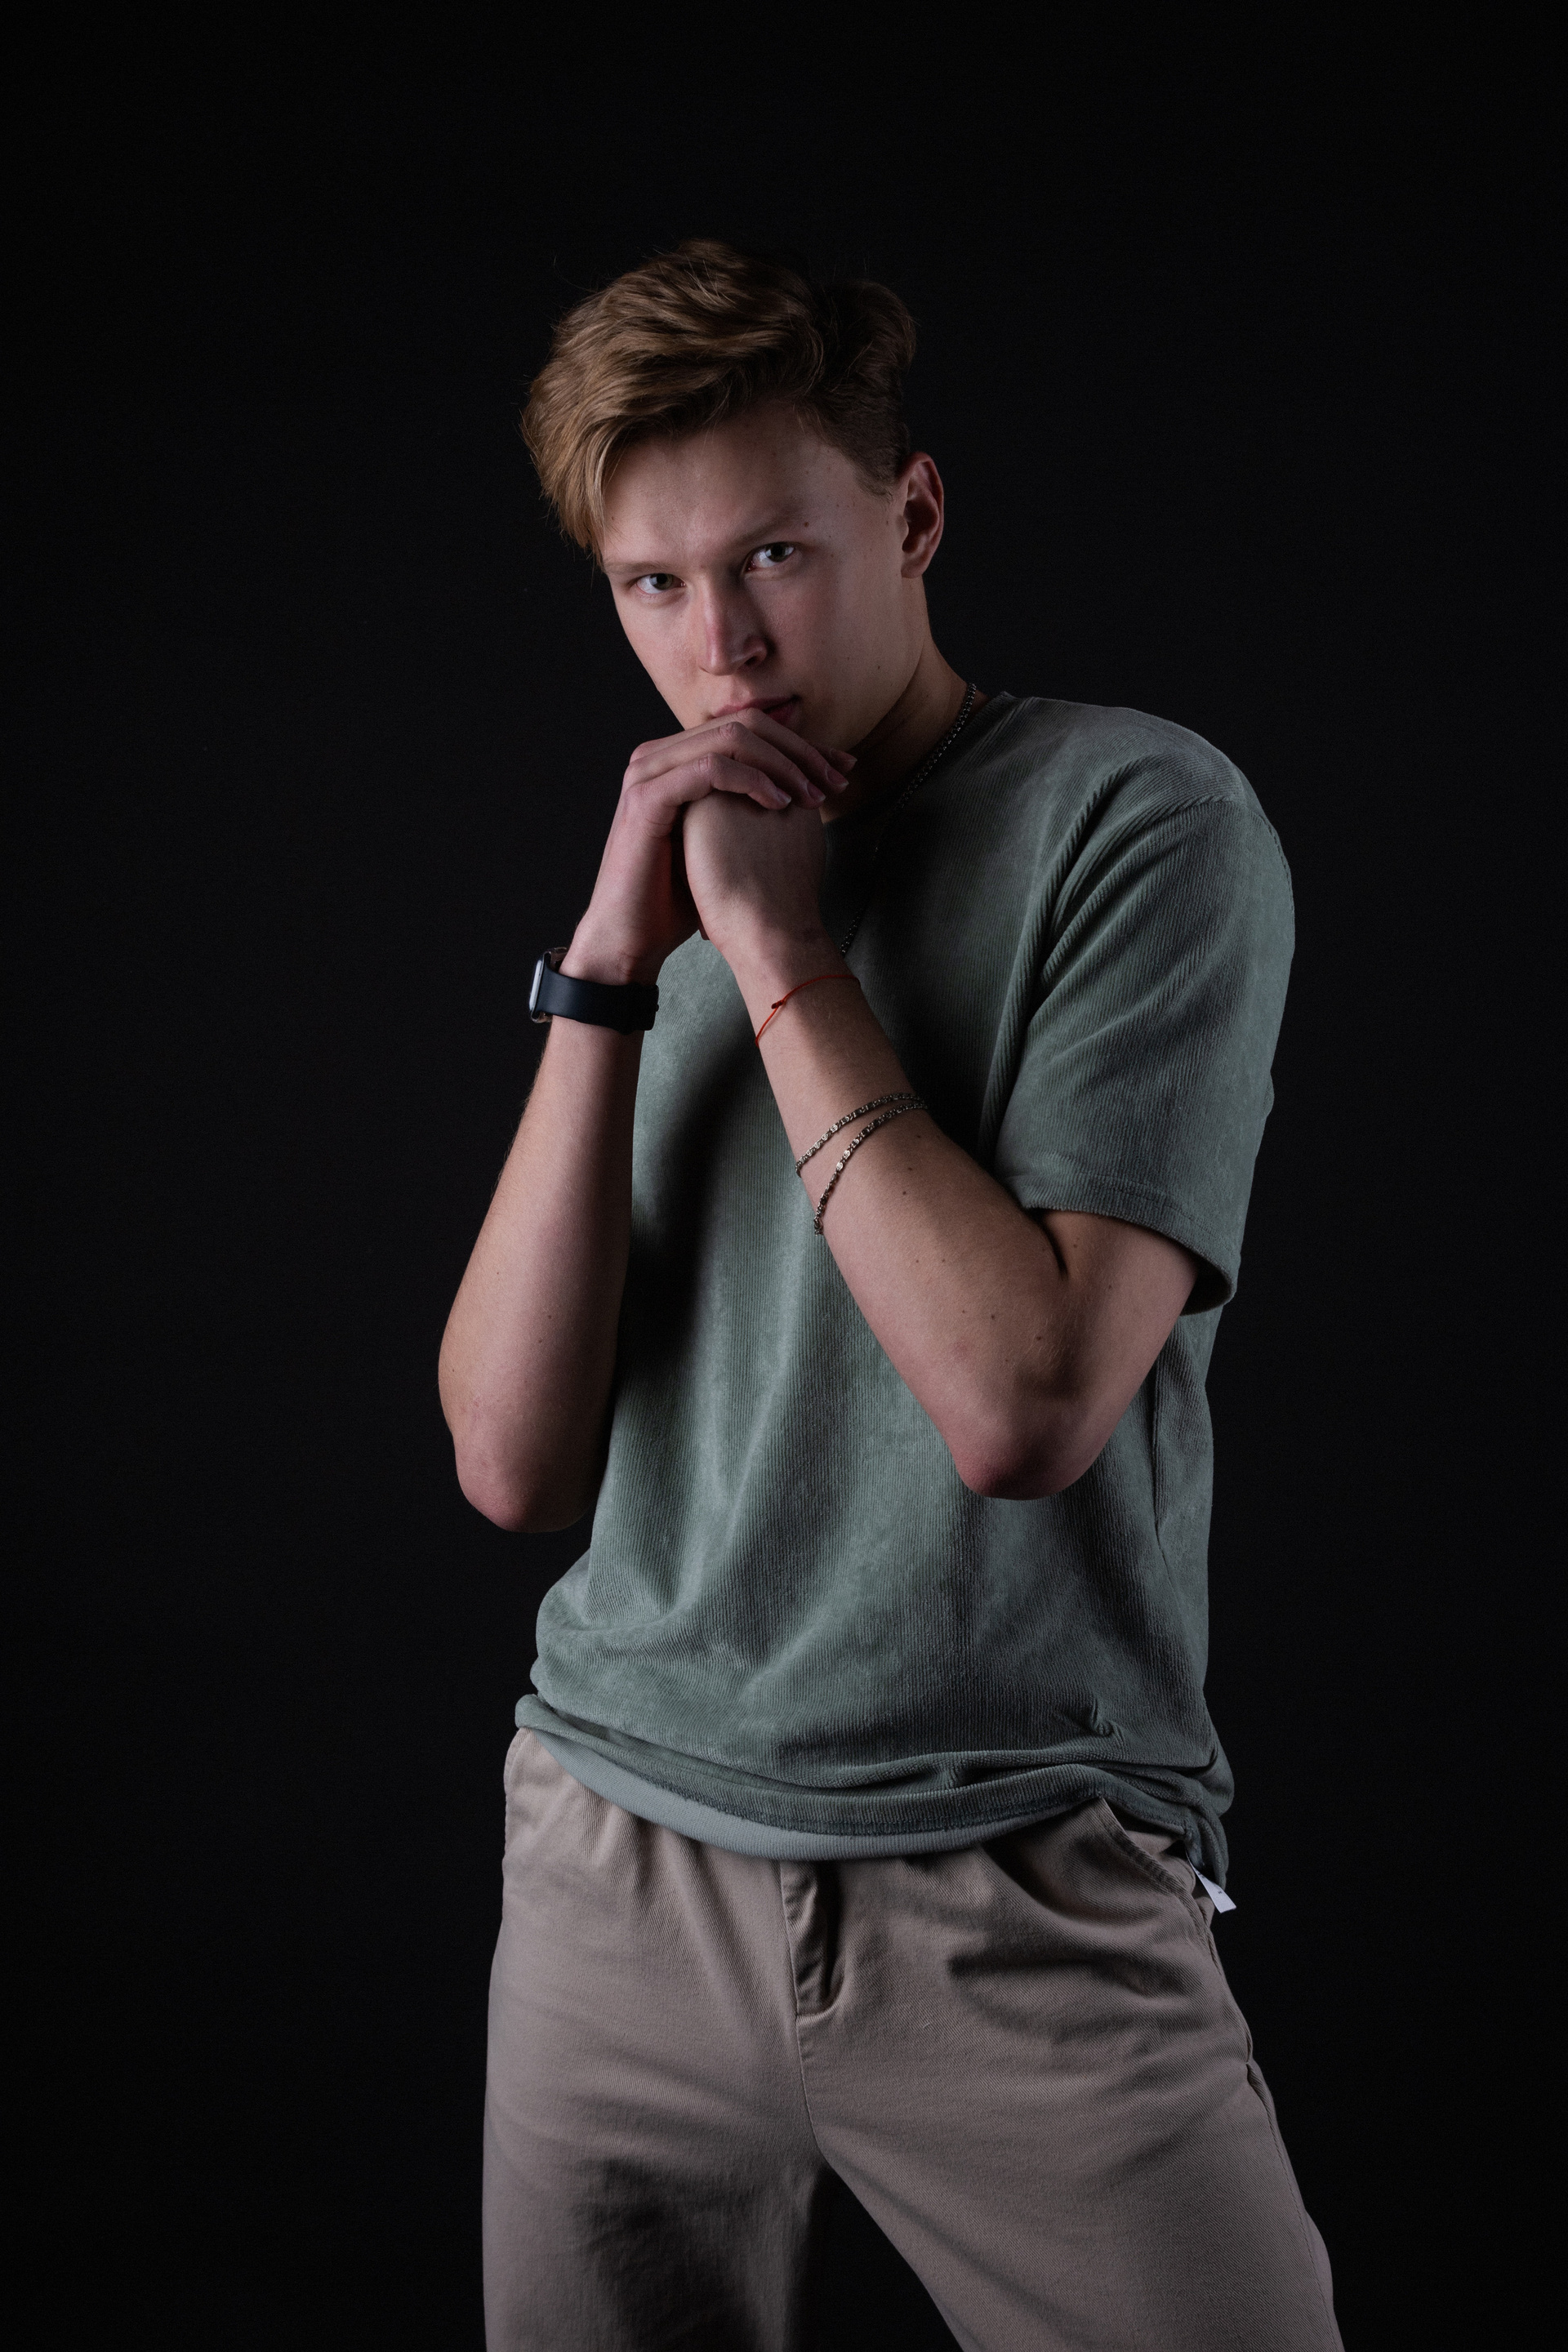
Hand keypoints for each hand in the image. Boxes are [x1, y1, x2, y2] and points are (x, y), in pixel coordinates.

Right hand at [563, 711, 851, 984]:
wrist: (632, 936)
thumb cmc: (677, 896)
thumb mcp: (724, 840)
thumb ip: (751, 804)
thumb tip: (802, 785)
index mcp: (677, 759)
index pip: (748, 729)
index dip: (800, 746)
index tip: (840, 770)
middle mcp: (659, 755)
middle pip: (744, 724)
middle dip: (799, 750)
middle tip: (836, 779)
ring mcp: (648, 773)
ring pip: (731, 738)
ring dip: (782, 763)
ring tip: (811, 795)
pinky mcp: (647, 798)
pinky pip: (711, 768)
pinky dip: (752, 781)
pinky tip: (778, 804)